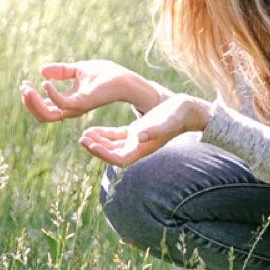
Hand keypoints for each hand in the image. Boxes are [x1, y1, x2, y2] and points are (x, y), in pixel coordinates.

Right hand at [18, 59, 156, 122]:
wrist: (124, 78)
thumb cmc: (105, 75)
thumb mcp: (78, 69)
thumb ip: (60, 71)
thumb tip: (41, 70)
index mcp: (69, 102)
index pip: (44, 109)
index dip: (31, 99)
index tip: (25, 83)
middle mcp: (71, 108)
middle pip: (42, 116)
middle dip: (29, 103)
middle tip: (23, 87)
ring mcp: (76, 108)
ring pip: (48, 115)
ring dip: (34, 102)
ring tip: (27, 88)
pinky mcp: (84, 103)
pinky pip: (62, 104)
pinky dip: (50, 95)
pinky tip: (45, 83)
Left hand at [78, 94, 208, 167]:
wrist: (187, 110)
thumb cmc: (177, 116)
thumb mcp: (164, 122)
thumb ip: (152, 130)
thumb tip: (137, 137)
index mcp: (143, 149)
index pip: (118, 159)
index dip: (103, 154)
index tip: (90, 145)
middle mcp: (138, 148)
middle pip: (112, 154)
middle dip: (96, 148)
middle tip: (82, 139)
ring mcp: (137, 140)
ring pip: (112, 146)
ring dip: (98, 142)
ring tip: (84, 134)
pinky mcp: (137, 131)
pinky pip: (116, 136)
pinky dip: (104, 134)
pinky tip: (93, 129)